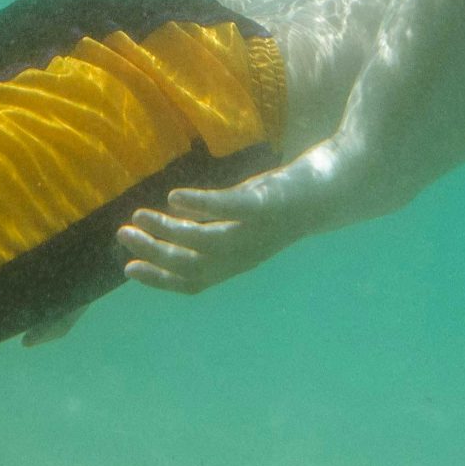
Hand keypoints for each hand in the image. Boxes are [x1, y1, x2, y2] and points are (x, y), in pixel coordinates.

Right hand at [116, 170, 320, 295]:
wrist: (341, 184)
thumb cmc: (288, 196)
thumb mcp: (247, 211)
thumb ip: (217, 218)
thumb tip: (176, 210)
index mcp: (240, 259)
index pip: (194, 281)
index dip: (160, 279)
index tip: (129, 267)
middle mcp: (247, 252)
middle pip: (193, 264)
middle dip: (155, 253)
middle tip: (123, 235)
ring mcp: (258, 230)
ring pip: (205, 242)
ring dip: (168, 232)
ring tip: (140, 215)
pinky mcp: (268, 203)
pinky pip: (231, 210)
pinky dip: (201, 207)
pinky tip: (175, 197)